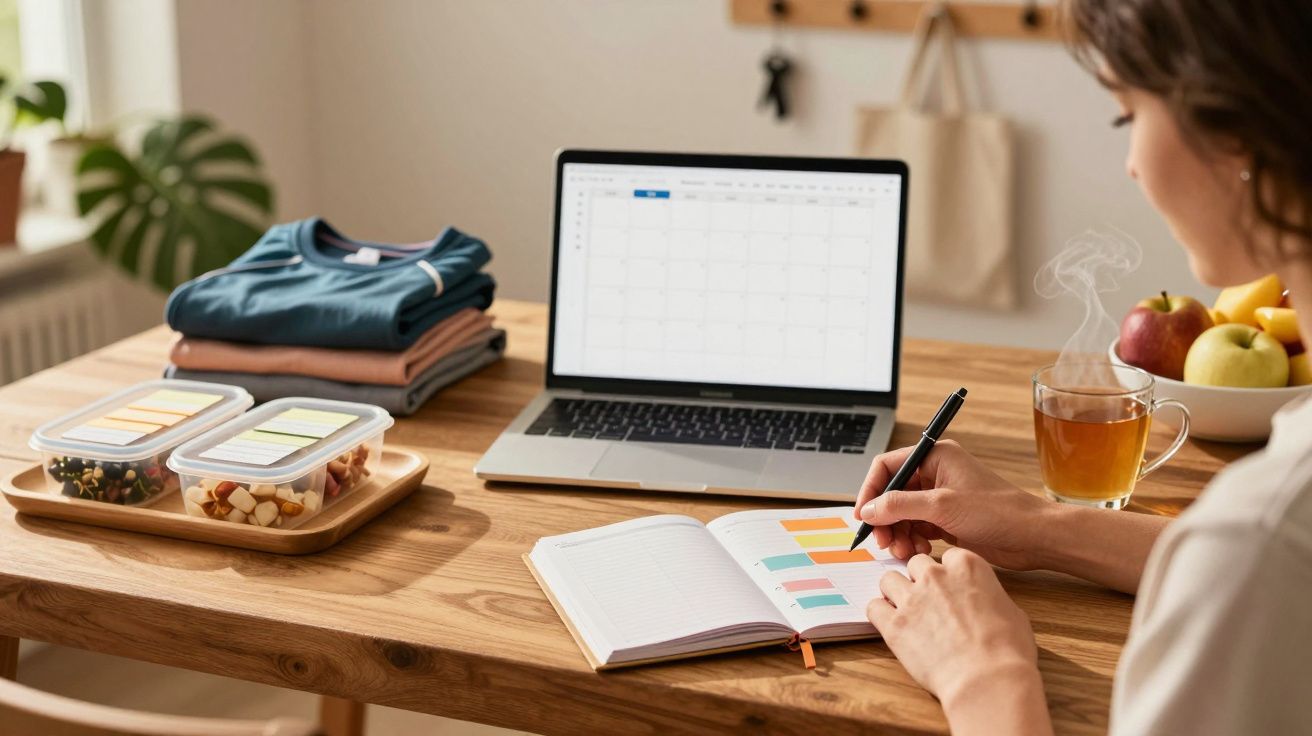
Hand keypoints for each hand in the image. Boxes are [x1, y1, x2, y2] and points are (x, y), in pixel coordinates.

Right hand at [854, 440, 1052, 568]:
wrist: (1033, 537)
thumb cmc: (999, 512)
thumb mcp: (942, 506)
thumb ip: (900, 505)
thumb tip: (869, 509)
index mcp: (935, 457)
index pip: (887, 466)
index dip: (871, 490)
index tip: (863, 515)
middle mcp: (935, 473)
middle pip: (891, 493)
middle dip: (884, 518)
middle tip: (883, 541)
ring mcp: (940, 497)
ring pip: (902, 513)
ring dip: (898, 532)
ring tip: (904, 550)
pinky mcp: (946, 518)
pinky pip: (916, 527)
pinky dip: (912, 539)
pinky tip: (920, 550)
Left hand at [868, 549, 1043, 721]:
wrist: (987, 680)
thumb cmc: (1007, 650)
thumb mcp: (1011, 611)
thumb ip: (989, 597)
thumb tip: (985, 603)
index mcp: (966, 566)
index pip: (947, 558)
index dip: (948, 574)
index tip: (949, 588)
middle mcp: (935, 575)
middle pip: (915, 565)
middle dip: (919, 580)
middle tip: (928, 602)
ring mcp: (911, 598)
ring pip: (889, 580)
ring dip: (895, 593)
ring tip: (905, 611)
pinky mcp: (894, 624)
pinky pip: (873, 607)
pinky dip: (880, 614)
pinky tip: (890, 625)